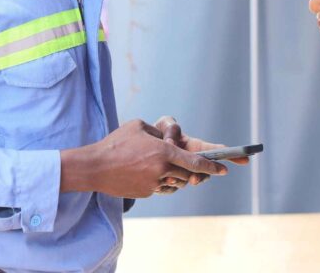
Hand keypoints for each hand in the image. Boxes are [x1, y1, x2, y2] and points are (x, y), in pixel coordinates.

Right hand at [59, 119, 226, 197]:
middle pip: (188, 174)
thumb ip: (159, 131)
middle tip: (192, 167)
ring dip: (174, 175)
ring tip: (159, 165)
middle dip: (192, 171)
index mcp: (164, 152)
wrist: (95, 168)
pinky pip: (161, 187)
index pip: (194, 161)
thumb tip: (170, 138)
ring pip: (175, 182)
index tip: (223, 169)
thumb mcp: (140, 126)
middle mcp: (162, 169)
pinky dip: (159, 180)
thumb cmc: (117, 142)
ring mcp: (154, 184)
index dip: (211, 166)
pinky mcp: (146, 193)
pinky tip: (145, 172)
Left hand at [154, 116, 249, 187]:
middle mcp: (193, 163)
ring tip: (169, 178)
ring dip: (180, 181)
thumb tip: (170, 144)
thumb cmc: (157, 134)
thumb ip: (171, 128)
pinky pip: (172, 188)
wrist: (141, 150)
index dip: (233, 155)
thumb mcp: (164, 125)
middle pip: (206, 173)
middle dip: (203, 177)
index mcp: (196, 148)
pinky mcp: (170, 184)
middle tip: (196, 179)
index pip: (217, 151)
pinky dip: (167, 186)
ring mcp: (183, 175)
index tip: (245, 159)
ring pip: (188, 182)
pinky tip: (160, 181)